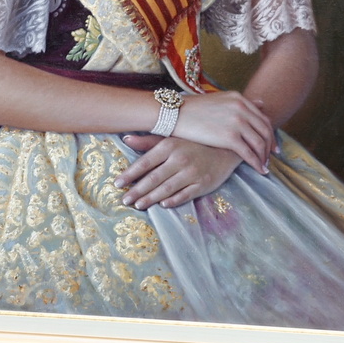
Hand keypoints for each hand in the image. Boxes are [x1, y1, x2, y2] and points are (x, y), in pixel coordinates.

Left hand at [115, 135, 241, 209]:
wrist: (226, 148)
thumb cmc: (194, 142)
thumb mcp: (172, 138)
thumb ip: (148, 141)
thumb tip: (125, 139)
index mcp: (169, 146)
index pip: (145, 162)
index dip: (129, 174)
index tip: (117, 184)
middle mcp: (180, 159)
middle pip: (154, 179)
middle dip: (137, 191)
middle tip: (124, 200)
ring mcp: (193, 173)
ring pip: (167, 189)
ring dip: (151, 198)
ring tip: (138, 205)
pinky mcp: (203, 184)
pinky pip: (185, 195)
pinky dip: (173, 201)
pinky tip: (162, 205)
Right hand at [165, 90, 277, 173]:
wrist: (174, 113)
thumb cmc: (193, 109)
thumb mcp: (220, 100)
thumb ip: (241, 103)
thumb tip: (261, 104)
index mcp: (239, 99)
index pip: (262, 119)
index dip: (269, 134)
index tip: (271, 145)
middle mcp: (241, 108)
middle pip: (264, 131)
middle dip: (269, 147)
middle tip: (271, 158)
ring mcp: (237, 122)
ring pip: (259, 143)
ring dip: (264, 157)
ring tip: (264, 166)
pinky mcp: (230, 137)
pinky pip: (249, 153)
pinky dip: (256, 163)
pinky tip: (259, 169)